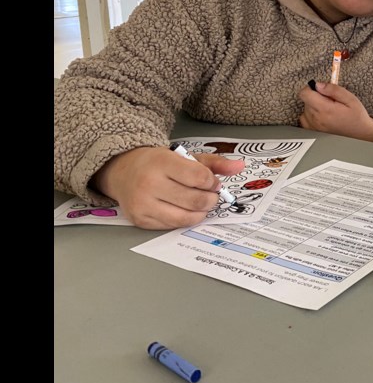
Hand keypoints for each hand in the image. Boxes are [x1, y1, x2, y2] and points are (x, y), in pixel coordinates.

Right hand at [92, 146, 245, 228]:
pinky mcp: (140, 220)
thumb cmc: (158, 163)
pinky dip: (184, 219)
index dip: (212, 182)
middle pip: (196, 200)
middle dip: (210, 199)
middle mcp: (149, 184)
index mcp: (162, 163)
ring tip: (199, 203)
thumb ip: (214, 163)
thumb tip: (239, 167)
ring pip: (186, 217)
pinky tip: (182, 209)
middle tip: (209, 195)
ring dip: (200, 212)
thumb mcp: (185, 156)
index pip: (200, 177)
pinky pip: (172, 226)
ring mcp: (143, 204)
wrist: (123, 171)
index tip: (212, 182)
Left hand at [299, 82, 372, 142]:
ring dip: (313, 105)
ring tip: (327, 108)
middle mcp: (317, 119)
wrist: (361, 132)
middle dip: (316, 96)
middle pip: (306, 100)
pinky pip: (304, 119)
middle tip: (330, 100)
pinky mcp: (314, 130)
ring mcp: (314, 126)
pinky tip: (321, 114)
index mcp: (325, 109)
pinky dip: (310, 114)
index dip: (311, 88)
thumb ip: (333, 90)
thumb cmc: (357, 116)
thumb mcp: (350, 98)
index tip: (320, 89)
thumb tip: (318, 85)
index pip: (305, 94)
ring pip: (305, 108)